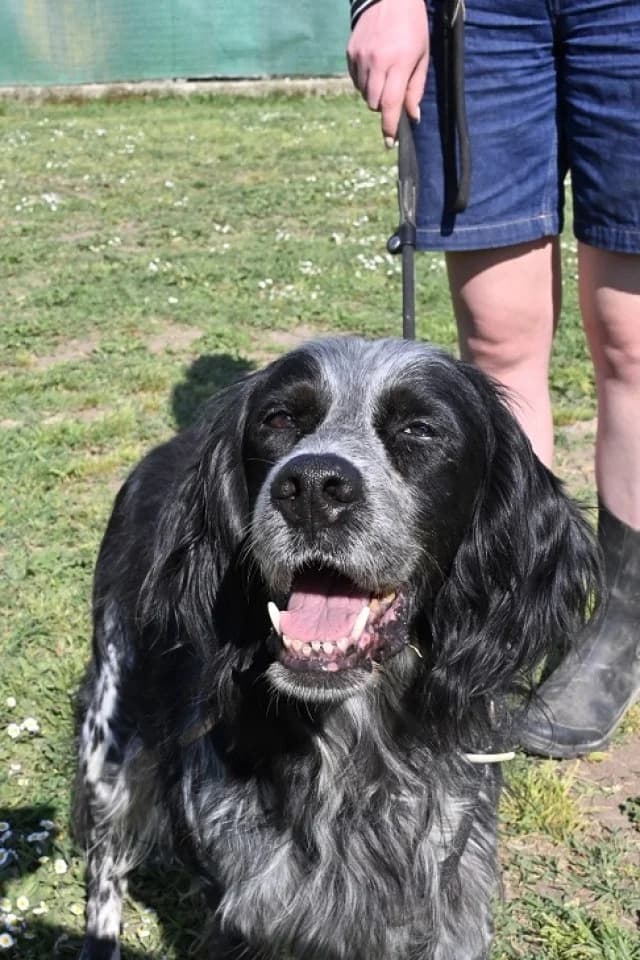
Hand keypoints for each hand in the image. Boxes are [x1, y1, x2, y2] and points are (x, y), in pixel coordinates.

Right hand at [347, 0, 428, 145]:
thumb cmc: (412, 26)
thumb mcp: (421, 56)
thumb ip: (416, 88)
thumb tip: (412, 117)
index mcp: (399, 63)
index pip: (391, 105)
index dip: (390, 126)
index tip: (390, 142)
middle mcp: (377, 63)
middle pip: (375, 103)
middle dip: (384, 106)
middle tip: (393, 94)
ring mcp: (361, 58)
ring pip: (364, 94)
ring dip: (374, 94)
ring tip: (384, 75)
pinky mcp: (350, 53)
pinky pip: (356, 81)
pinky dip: (365, 82)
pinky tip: (374, 67)